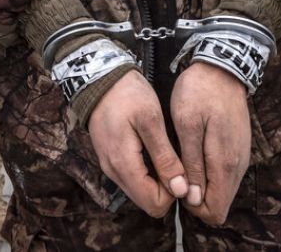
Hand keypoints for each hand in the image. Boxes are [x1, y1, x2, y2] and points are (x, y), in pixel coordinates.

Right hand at [88, 70, 188, 217]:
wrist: (100, 77)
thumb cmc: (127, 94)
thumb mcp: (151, 121)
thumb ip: (165, 158)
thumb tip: (180, 190)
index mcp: (123, 164)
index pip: (154, 204)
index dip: (174, 193)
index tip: (181, 169)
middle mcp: (113, 171)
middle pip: (146, 202)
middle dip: (166, 189)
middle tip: (176, 161)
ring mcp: (109, 165)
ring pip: (139, 191)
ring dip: (157, 181)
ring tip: (166, 154)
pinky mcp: (109, 158)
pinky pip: (132, 178)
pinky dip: (147, 173)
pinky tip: (153, 150)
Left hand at [171, 61, 251, 224]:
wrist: (221, 68)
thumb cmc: (198, 93)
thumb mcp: (187, 125)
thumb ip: (192, 163)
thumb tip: (193, 197)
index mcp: (224, 163)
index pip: (215, 210)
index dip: (192, 207)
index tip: (175, 187)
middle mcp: (238, 165)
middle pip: (219, 204)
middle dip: (195, 199)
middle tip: (174, 173)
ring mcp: (240, 157)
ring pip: (222, 189)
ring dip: (201, 186)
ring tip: (180, 162)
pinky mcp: (238, 148)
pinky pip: (224, 174)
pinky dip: (208, 174)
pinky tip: (192, 155)